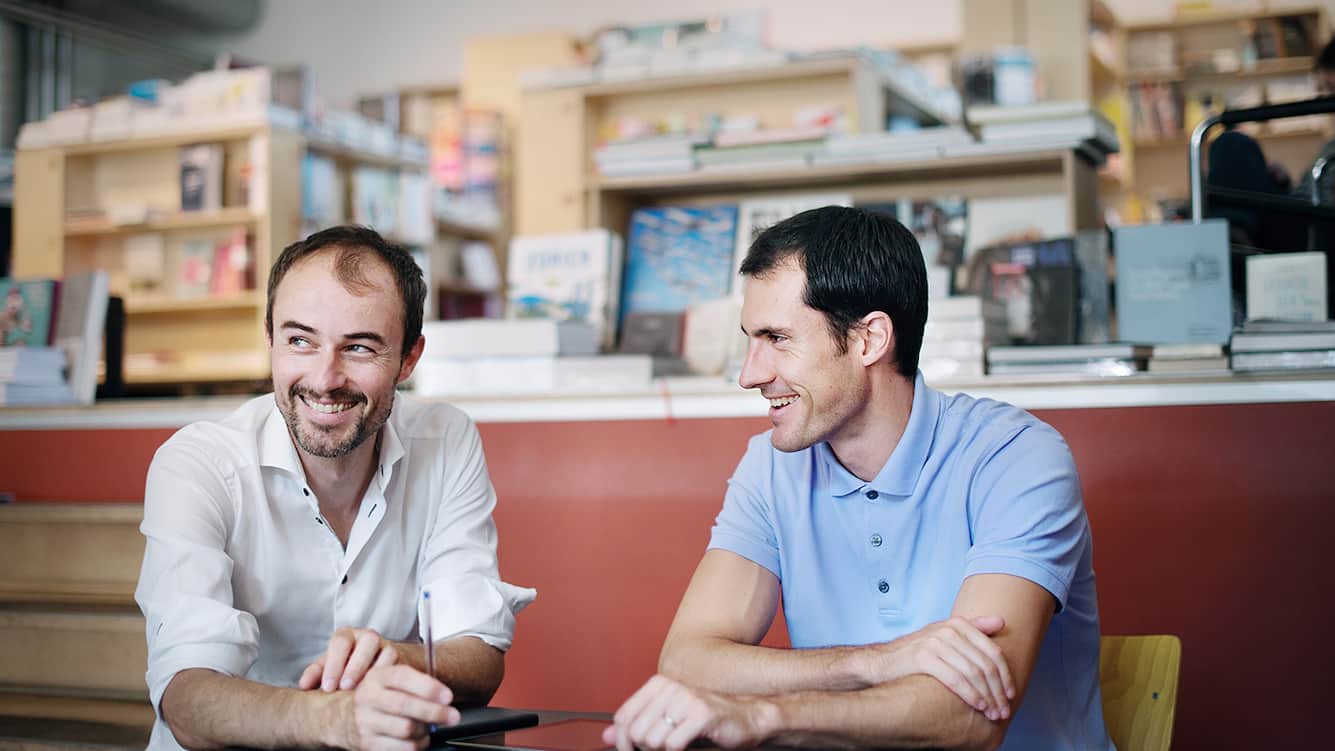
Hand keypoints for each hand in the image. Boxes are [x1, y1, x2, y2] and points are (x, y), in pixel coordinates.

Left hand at [300, 627, 401, 691]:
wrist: (374, 664)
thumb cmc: (345, 667)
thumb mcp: (329, 667)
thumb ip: (316, 673)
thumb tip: (303, 685)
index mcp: (347, 635)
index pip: (340, 642)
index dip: (334, 664)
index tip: (327, 688)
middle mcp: (368, 636)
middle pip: (367, 641)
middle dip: (356, 666)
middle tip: (345, 688)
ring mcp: (388, 645)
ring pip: (388, 652)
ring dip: (376, 672)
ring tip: (364, 692)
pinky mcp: (402, 659)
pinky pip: (400, 666)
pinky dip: (391, 678)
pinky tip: (381, 693)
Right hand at [332, 664, 459, 750]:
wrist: (343, 718)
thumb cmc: (379, 697)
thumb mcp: (390, 680)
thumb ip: (415, 683)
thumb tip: (444, 696)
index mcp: (377, 677)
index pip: (403, 677)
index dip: (428, 687)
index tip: (448, 696)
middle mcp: (368, 698)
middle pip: (405, 705)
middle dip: (435, 712)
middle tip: (453, 716)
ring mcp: (365, 722)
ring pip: (406, 729)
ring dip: (425, 731)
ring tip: (429, 727)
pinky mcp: (367, 743)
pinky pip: (401, 748)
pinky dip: (416, 746)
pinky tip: (418, 739)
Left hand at [602, 674, 774, 750]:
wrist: (746, 718)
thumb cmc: (705, 721)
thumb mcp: (667, 721)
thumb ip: (637, 726)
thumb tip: (606, 738)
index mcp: (657, 685)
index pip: (622, 718)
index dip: (622, 743)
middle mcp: (669, 687)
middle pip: (635, 732)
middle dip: (646, 750)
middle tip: (665, 748)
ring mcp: (685, 699)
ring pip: (652, 741)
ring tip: (679, 745)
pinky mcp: (701, 715)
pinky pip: (672, 745)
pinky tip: (689, 745)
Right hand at [865, 615, 1014, 720]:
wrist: (883, 661)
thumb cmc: (917, 652)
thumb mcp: (945, 635)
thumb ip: (973, 628)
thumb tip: (1001, 622)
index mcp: (958, 624)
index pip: (992, 652)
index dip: (1005, 675)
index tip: (1010, 694)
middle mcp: (948, 630)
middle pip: (984, 665)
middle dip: (998, 691)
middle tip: (1003, 710)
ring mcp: (935, 642)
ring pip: (973, 673)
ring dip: (987, 697)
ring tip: (993, 713)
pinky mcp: (923, 658)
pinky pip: (955, 679)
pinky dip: (970, 695)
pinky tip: (978, 706)